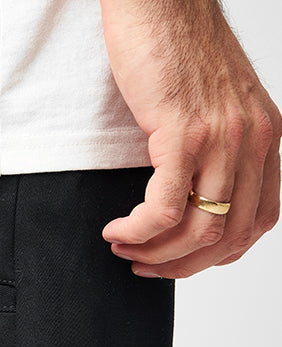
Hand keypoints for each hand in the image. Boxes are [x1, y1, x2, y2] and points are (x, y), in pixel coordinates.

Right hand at [100, 0, 280, 277]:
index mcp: (264, 135)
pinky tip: (117, 228)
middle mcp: (251, 139)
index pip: (259, 220)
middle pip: (229, 235)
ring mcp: (220, 136)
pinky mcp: (182, 132)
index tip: (182, 258)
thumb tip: (192, 196)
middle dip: (182, 265)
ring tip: (125, 247)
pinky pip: (165, 208)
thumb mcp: (216, 105)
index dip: (218, 254)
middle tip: (146, 264)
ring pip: (199, 230)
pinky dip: (138, 230)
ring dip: (157, 253)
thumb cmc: (176, 46)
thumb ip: (217, 149)